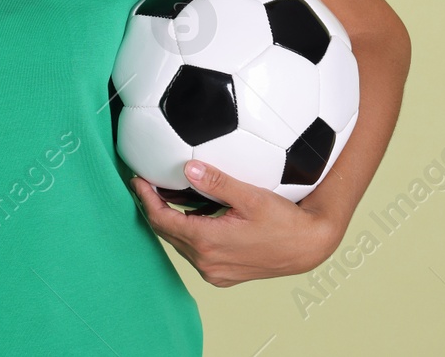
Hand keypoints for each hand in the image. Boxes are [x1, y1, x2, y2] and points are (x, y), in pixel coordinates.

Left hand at [129, 160, 342, 286]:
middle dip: (154, 207)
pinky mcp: (222, 275)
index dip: (146, 198)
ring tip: (165, 196)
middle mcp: (206, 262)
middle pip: (167, 232)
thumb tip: (188, 168)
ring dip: (171, 221)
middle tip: (146, 183)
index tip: (138, 179)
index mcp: (207, 242)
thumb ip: (217, 182)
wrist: (307, 247)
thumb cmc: (283, 221)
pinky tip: (192, 215)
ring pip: (180, 243)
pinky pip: (195, 253)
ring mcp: (214, 272)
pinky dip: (188, 233)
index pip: (162, 219)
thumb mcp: (250, 196)